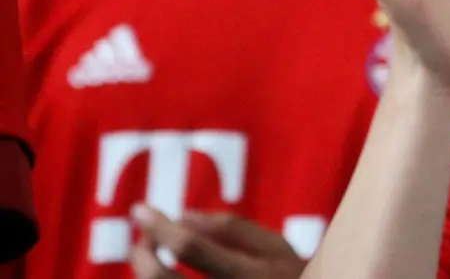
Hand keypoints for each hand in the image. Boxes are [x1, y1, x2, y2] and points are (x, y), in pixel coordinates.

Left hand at [129, 207, 305, 277]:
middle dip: (142, 251)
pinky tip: (165, 275)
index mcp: (251, 276)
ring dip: (146, 270)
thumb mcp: (278, 248)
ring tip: (155, 254)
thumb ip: (233, 229)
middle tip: (144, 235)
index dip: (160, 226)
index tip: (140, 209)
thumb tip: (182, 215)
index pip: (190, 248)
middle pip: (158, 278)